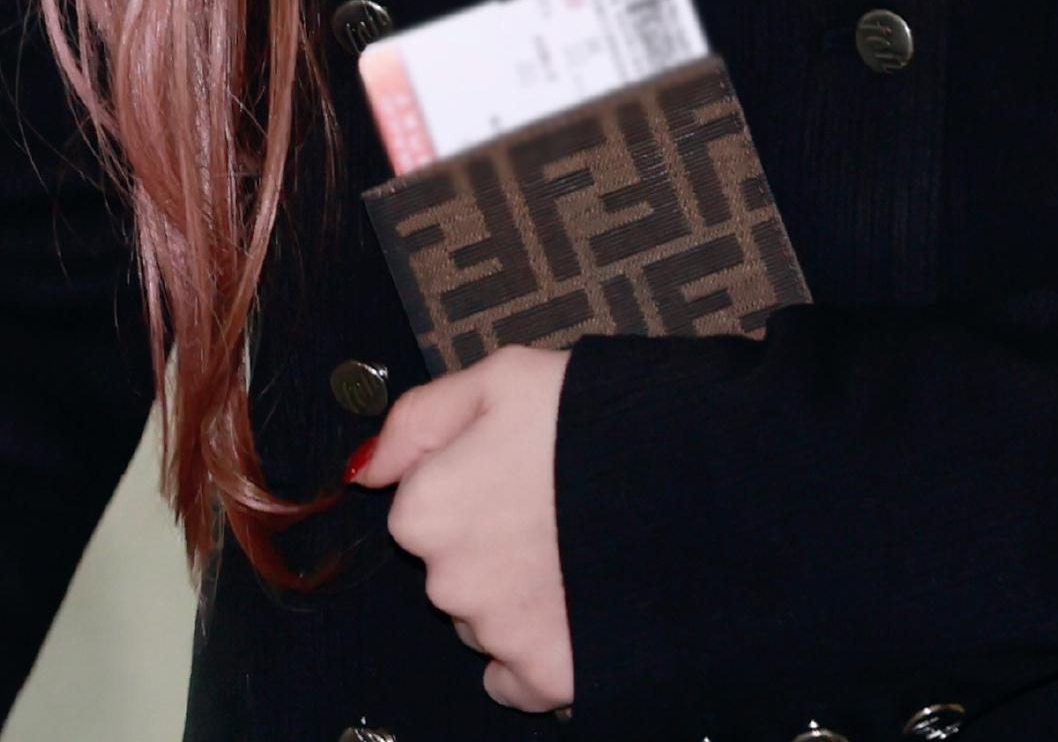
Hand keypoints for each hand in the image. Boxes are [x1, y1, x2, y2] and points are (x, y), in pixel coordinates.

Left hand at [356, 346, 574, 712]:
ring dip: (516, 594)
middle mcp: (447, 585)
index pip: (422, 506)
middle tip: (553, 503)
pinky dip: (537, 650)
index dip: (471, 478)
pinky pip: (516, 677)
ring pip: (485, 619)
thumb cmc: (592, 417)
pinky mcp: (547, 679)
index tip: (517, 464)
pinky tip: (576, 605)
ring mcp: (497, 638)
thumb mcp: (501, 377)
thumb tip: (363, 469)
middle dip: (491, 541)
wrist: (694, 481)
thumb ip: (418, 419)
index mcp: (426, 509)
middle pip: (451, 568)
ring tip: (578, 547)